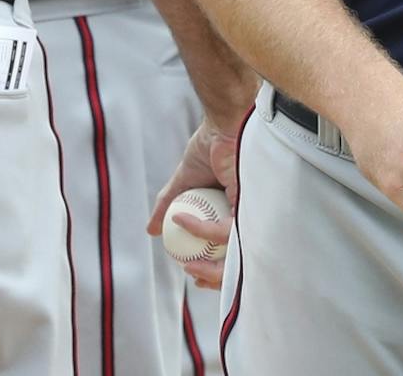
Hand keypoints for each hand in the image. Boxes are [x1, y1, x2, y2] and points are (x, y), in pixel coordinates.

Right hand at [149, 119, 241, 288]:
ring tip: (188, 265)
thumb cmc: (210, 145)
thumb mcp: (184, 180)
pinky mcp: (250, 206)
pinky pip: (223, 230)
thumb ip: (168, 203)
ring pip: (234, 256)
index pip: (229, 251)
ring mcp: (251, 213)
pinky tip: (180, 219)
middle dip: (216, 279)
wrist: (222, 123)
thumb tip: (151, 230)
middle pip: (237, 261)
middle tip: (192, 273)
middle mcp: (248, 216)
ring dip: (209, 268)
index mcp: (234, 213)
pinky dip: (199, 229)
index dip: (213, 269)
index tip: (191, 270)